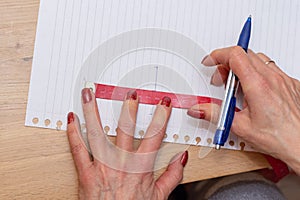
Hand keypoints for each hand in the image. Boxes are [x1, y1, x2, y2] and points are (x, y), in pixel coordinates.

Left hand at [67, 88, 187, 199]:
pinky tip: (72, 118)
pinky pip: (77, 149)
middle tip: (130, 93)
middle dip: (129, 109)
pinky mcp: (85, 172)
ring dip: (92, 112)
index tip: (164, 103)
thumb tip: (181, 158)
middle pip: (125, 130)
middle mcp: (121, 164)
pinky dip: (73, 132)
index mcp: (141, 168)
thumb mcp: (159, 196)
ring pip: (97, 134)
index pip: (154, 136)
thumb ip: (172, 175)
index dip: (161, 117)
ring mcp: (102, 166)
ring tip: (89, 94)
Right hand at [188, 46, 299, 173]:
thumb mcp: (240, 127)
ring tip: (237, 86)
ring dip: (243, 66)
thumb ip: (214, 114)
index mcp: (258, 85)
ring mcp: (283, 79)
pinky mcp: (290, 84)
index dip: (218, 55)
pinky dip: (257, 72)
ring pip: (258, 59)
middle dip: (227, 63)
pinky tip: (254, 90)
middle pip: (245, 54)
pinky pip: (271, 68)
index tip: (210, 62)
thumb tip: (198, 109)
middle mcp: (272, 78)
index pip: (235, 55)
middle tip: (221, 80)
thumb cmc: (279, 138)